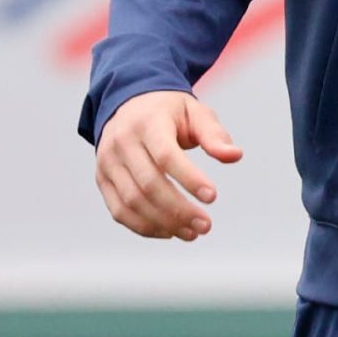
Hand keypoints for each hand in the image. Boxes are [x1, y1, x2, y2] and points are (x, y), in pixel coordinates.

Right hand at [94, 90, 239, 241]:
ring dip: (163, 223)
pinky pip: (119, 210)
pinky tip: (169, 232)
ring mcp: (108, 162)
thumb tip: (235, 155)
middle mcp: (121, 142)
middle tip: (205, 225)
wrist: (128, 103)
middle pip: (148, 183)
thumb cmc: (168, 111)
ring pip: (132, 201)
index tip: (213, 197)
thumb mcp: (195, 112)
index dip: (189, 178)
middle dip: (179, 209)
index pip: (166, 155)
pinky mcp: (102, 179)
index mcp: (147, 122)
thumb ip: (214, 135)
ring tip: (192, 233)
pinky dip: (143, 226)